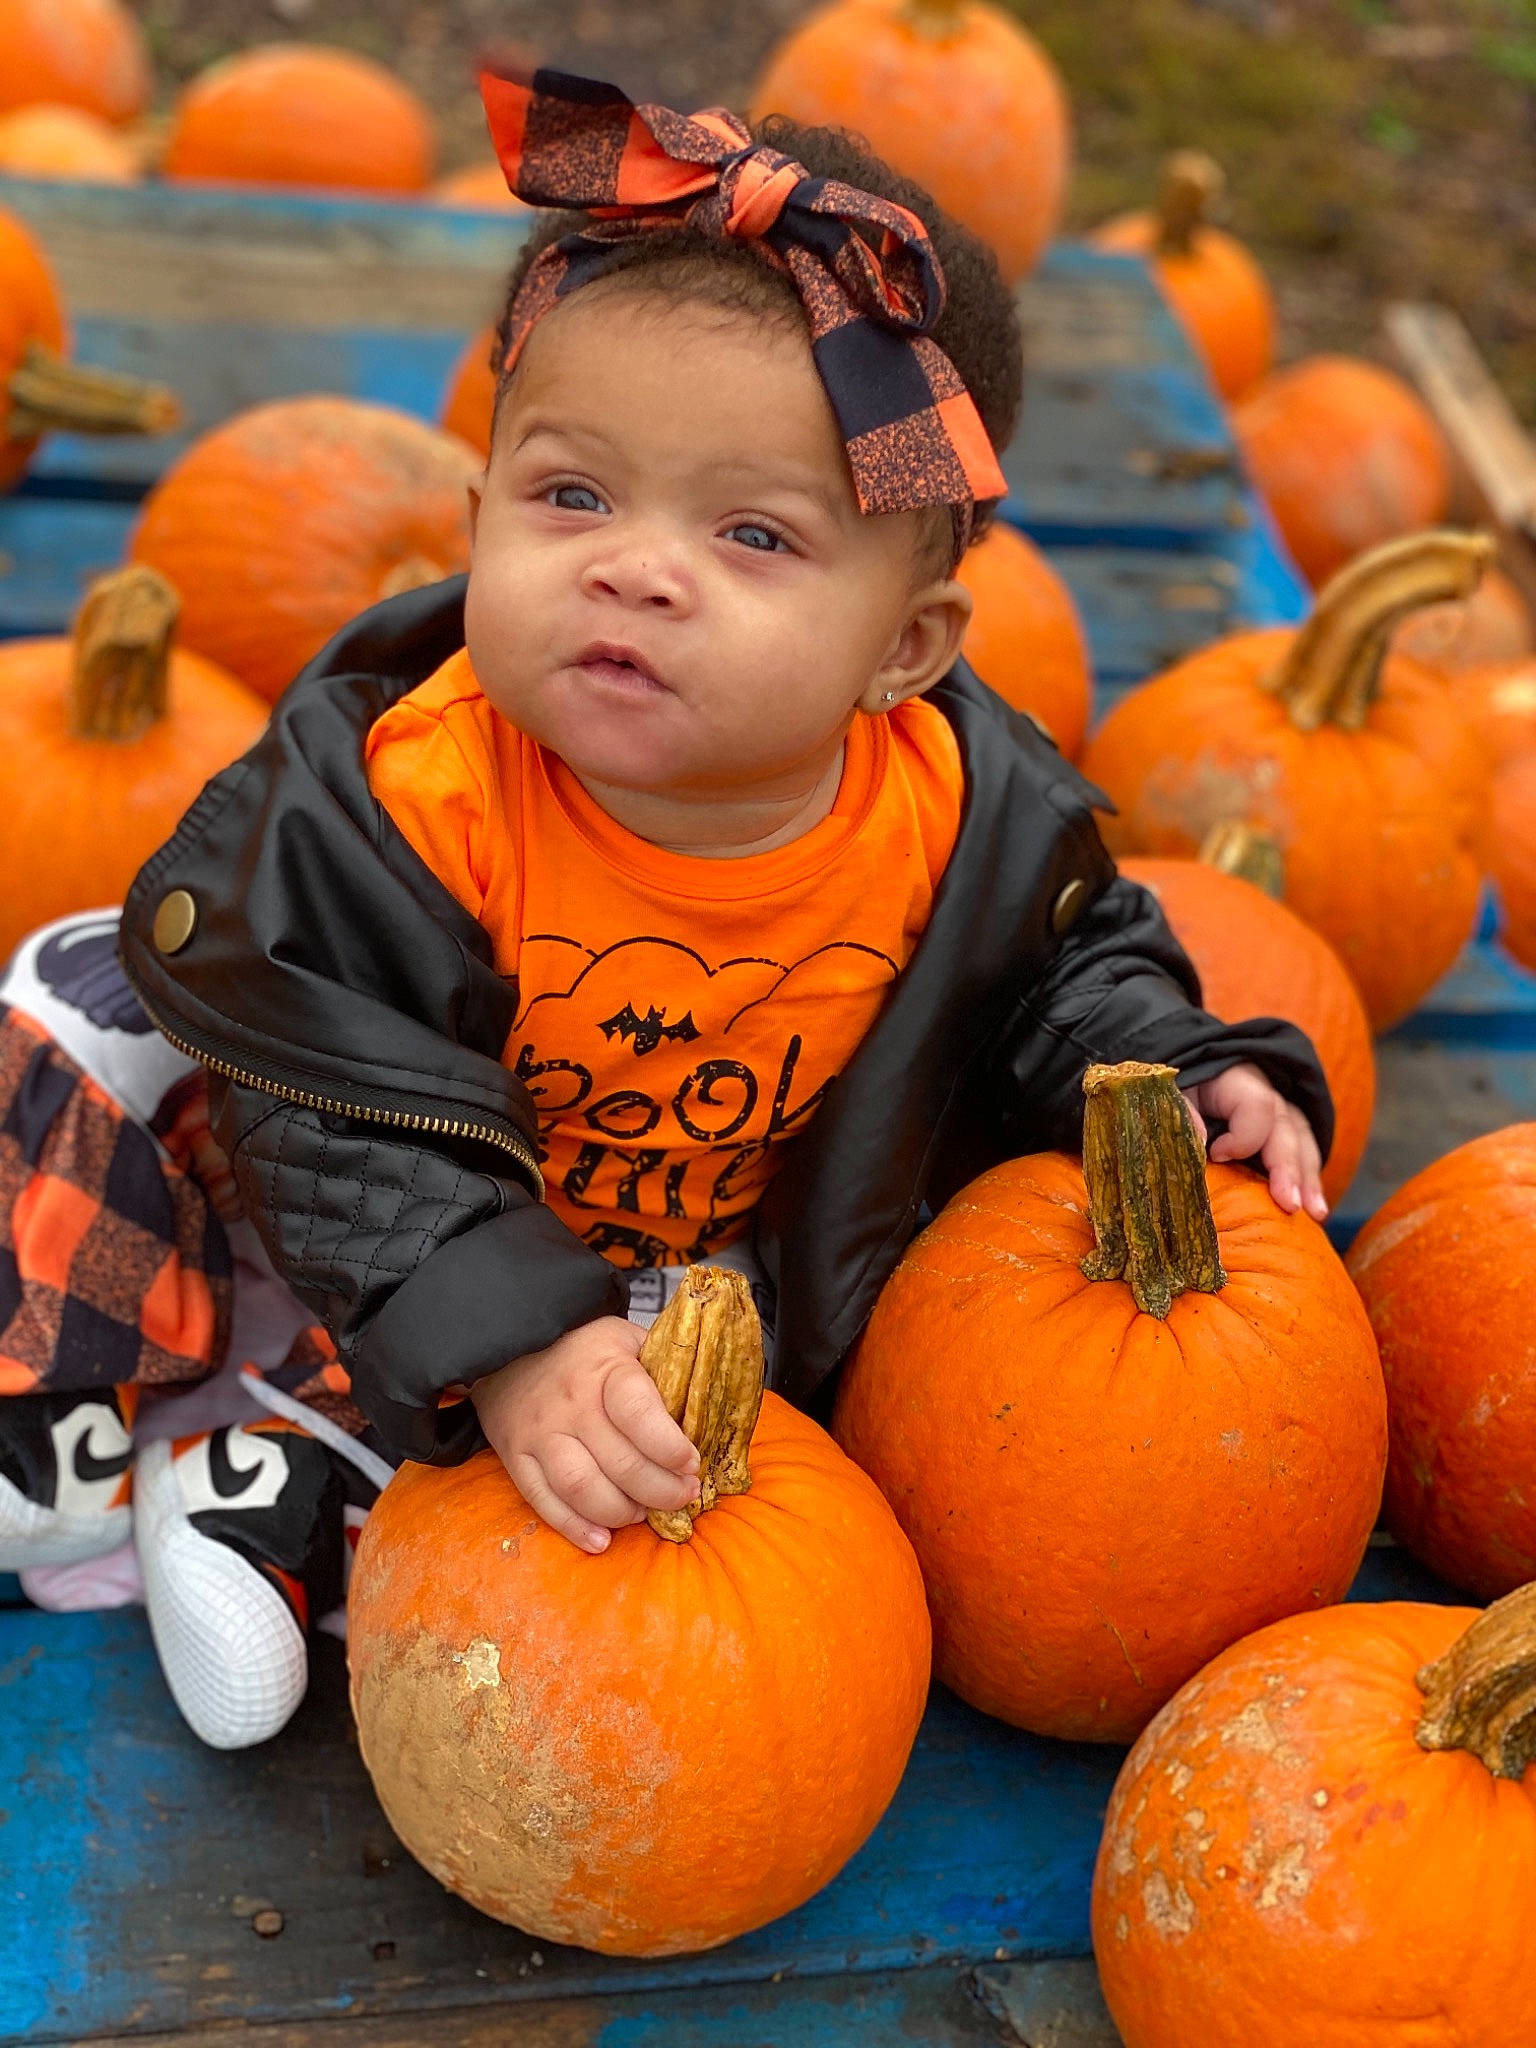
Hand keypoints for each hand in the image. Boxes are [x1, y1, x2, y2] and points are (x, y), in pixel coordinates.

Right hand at [470, 1317, 699, 1553]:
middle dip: (660, 1491)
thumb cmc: (585, 1354)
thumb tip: (715, 1405)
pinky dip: (574, 1528)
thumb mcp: (628, 1341)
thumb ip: (666, 1367)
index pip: (638, 1412)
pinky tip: (602, 1538)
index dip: (669, 1446)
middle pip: (619, 1463)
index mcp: (605, 1368)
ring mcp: (539, 1433)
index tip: (692, 1463)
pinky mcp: (516, 1459)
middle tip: (683, 1495)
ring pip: (581, 1488)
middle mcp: (570, 1402)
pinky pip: (544, 1502)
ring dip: (620, 1512)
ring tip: (642, 1512)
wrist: (509, 1354)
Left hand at [1181, 1063, 1327, 1221]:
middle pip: (1287, 1130)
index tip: (1217, 1155)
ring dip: (1309, 1181)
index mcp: (1239, 1084)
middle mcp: (1270, 1097)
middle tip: (1289, 1204)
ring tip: (1315, 1214)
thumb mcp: (1174, 1092)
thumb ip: (1183, 1110)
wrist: (1200, 1080)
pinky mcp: (1288, 1136)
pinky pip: (1306, 1157)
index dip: (1243, 1137)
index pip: (1258, 1107)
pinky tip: (1315, 1212)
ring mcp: (1284, 1117)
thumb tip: (1200, 1139)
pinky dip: (1310, 1183)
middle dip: (1288, 1169)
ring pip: (1304, 1145)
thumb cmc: (1185, 1090)